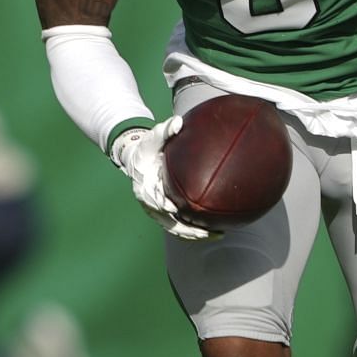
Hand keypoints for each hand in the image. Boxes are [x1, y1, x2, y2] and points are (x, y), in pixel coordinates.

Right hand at [112, 117, 217, 241]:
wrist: (139, 159)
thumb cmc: (149, 147)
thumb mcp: (153, 137)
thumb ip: (165, 130)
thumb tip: (178, 122)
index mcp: (145, 185)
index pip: (153, 199)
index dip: (163, 205)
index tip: (175, 208)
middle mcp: (150, 202)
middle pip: (167, 221)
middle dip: (185, 228)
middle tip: (205, 231)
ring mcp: (158, 210)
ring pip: (175, 227)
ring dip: (194, 234)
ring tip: (216, 234)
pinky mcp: (167, 212)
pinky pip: (181, 225)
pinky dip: (195, 230)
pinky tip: (213, 231)